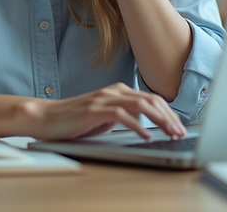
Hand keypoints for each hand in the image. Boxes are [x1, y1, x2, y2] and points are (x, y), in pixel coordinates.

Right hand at [19, 82, 186, 140]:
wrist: (46, 118)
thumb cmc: (74, 119)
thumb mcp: (104, 117)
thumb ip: (122, 115)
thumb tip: (143, 124)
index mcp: (118, 91)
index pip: (150, 99)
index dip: (168, 112)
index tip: (179, 126)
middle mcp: (113, 91)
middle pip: (150, 100)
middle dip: (169, 116)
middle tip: (180, 131)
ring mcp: (103, 99)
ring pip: (140, 105)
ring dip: (159, 120)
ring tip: (169, 133)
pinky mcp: (94, 110)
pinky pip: (121, 115)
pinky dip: (136, 126)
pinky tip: (146, 135)